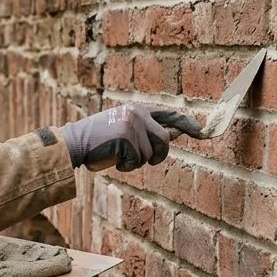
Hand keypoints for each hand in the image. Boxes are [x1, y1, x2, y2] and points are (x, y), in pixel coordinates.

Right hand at [59, 104, 202, 171]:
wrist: (74, 142)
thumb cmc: (98, 139)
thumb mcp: (123, 127)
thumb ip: (145, 129)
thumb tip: (171, 136)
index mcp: (138, 109)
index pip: (168, 115)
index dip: (186, 124)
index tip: (201, 131)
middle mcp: (138, 114)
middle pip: (164, 140)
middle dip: (157, 155)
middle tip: (144, 160)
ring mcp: (133, 125)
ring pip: (149, 155)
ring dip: (136, 162)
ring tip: (118, 155)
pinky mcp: (127, 139)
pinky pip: (137, 162)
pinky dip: (126, 166)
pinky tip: (113, 159)